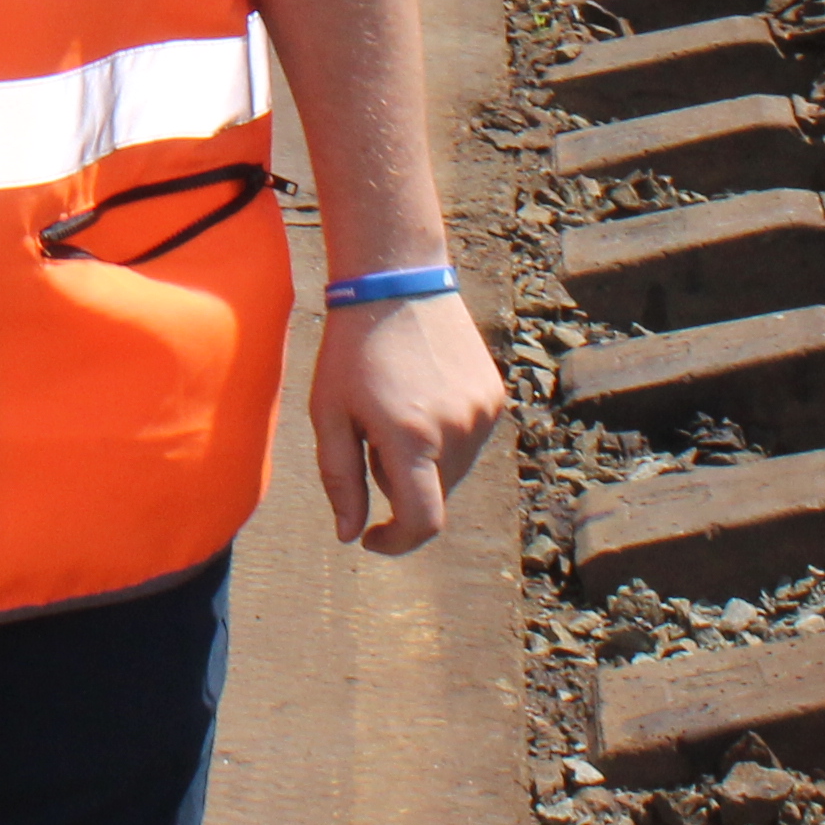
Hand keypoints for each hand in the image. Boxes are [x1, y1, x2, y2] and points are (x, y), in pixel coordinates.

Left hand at [308, 289, 505, 553]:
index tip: (373, 537)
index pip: (424, 521)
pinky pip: (469, 441)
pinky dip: (444, 436)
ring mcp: (483, 413)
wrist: (397, 282)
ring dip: (425, 460)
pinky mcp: (495, 398)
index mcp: (411, 437)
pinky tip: (421, 393)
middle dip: (401, 482)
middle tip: (372, 434)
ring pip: (452, 470)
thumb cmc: (352, 349)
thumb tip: (350, 535)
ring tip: (398, 407)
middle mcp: (457, 430)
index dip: (398, 543)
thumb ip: (340, 479)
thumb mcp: (329, 412)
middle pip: (434, 494)